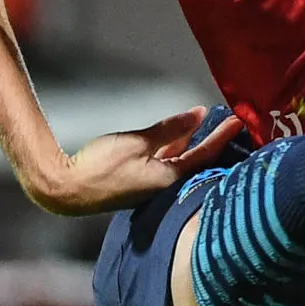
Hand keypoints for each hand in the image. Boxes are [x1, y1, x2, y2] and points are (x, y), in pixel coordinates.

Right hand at [28, 106, 244, 215]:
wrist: (65, 191)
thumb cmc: (101, 167)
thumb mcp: (138, 142)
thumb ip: (170, 129)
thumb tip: (198, 114)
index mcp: (170, 180)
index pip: (206, 155)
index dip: (222, 136)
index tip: (239, 120)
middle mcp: (166, 187)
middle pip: (197, 161)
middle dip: (212, 140)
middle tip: (229, 122)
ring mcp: (152, 187)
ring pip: (180, 162)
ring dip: (192, 144)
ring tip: (205, 125)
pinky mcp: (138, 184)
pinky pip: (165, 164)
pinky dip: (174, 149)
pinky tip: (178, 138)